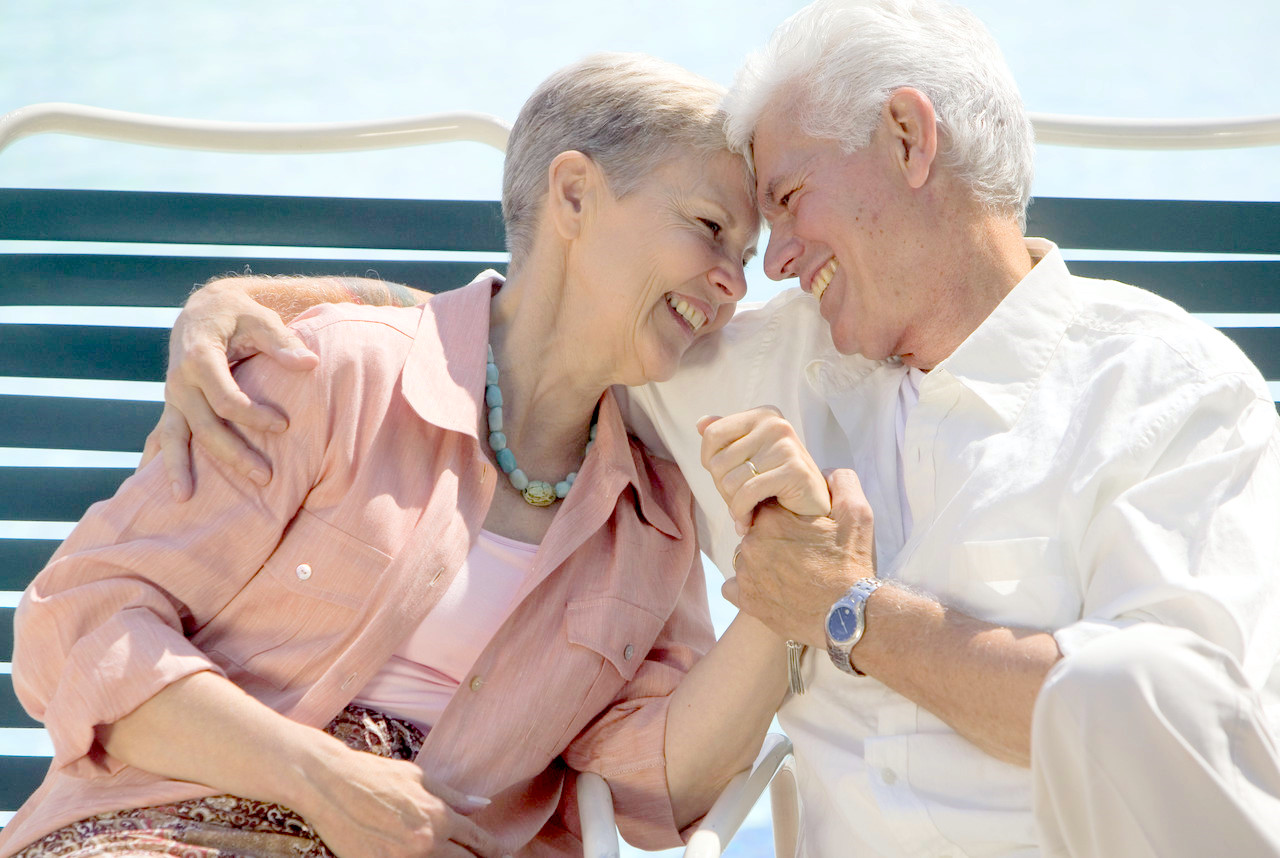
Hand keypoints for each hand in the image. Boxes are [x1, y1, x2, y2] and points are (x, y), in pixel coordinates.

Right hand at [138, 279, 317, 499]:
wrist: (204, 310)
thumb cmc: (239, 315)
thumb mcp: (261, 319)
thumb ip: (282, 343)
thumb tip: (310, 364)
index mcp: (199, 357)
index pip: (225, 397)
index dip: (253, 415)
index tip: (284, 426)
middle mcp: (180, 381)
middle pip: (204, 426)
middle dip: (233, 453)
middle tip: (265, 477)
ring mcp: (172, 397)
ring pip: (174, 437)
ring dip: (181, 468)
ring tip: (184, 498)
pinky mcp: (173, 407)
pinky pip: (161, 437)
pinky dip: (159, 461)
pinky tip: (158, 488)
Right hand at [296, 743, 504, 857]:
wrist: (329, 785)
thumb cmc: (375, 775)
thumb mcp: (420, 777)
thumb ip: (454, 796)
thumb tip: (484, 804)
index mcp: (439, 816)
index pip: (479, 841)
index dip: (495, 850)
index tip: (502, 854)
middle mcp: (425, 843)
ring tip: (455, 857)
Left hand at [697, 407, 829, 534]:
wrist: (812, 509)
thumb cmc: (776, 483)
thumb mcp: (749, 456)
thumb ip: (726, 438)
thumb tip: (700, 423)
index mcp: (763, 416)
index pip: (712, 435)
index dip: (711, 463)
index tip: (726, 478)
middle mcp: (775, 424)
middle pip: (718, 461)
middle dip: (723, 490)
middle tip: (739, 501)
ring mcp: (787, 446)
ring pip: (730, 481)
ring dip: (733, 505)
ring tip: (746, 511)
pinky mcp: (795, 470)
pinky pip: (748, 494)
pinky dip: (742, 513)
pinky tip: (748, 520)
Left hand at [723, 469, 875, 647]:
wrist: (848, 617)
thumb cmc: (851, 566)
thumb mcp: (857, 515)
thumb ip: (841, 482)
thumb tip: (825, 472)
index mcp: (772, 519)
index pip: (768, 506)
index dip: (786, 517)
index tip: (801, 530)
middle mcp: (751, 543)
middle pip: (755, 532)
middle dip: (774, 539)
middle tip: (800, 555)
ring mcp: (745, 573)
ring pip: (746, 558)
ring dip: (761, 562)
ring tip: (790, 575)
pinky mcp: (744, 599)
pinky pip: (733, 586)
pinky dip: (748, 587)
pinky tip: (770, 590)